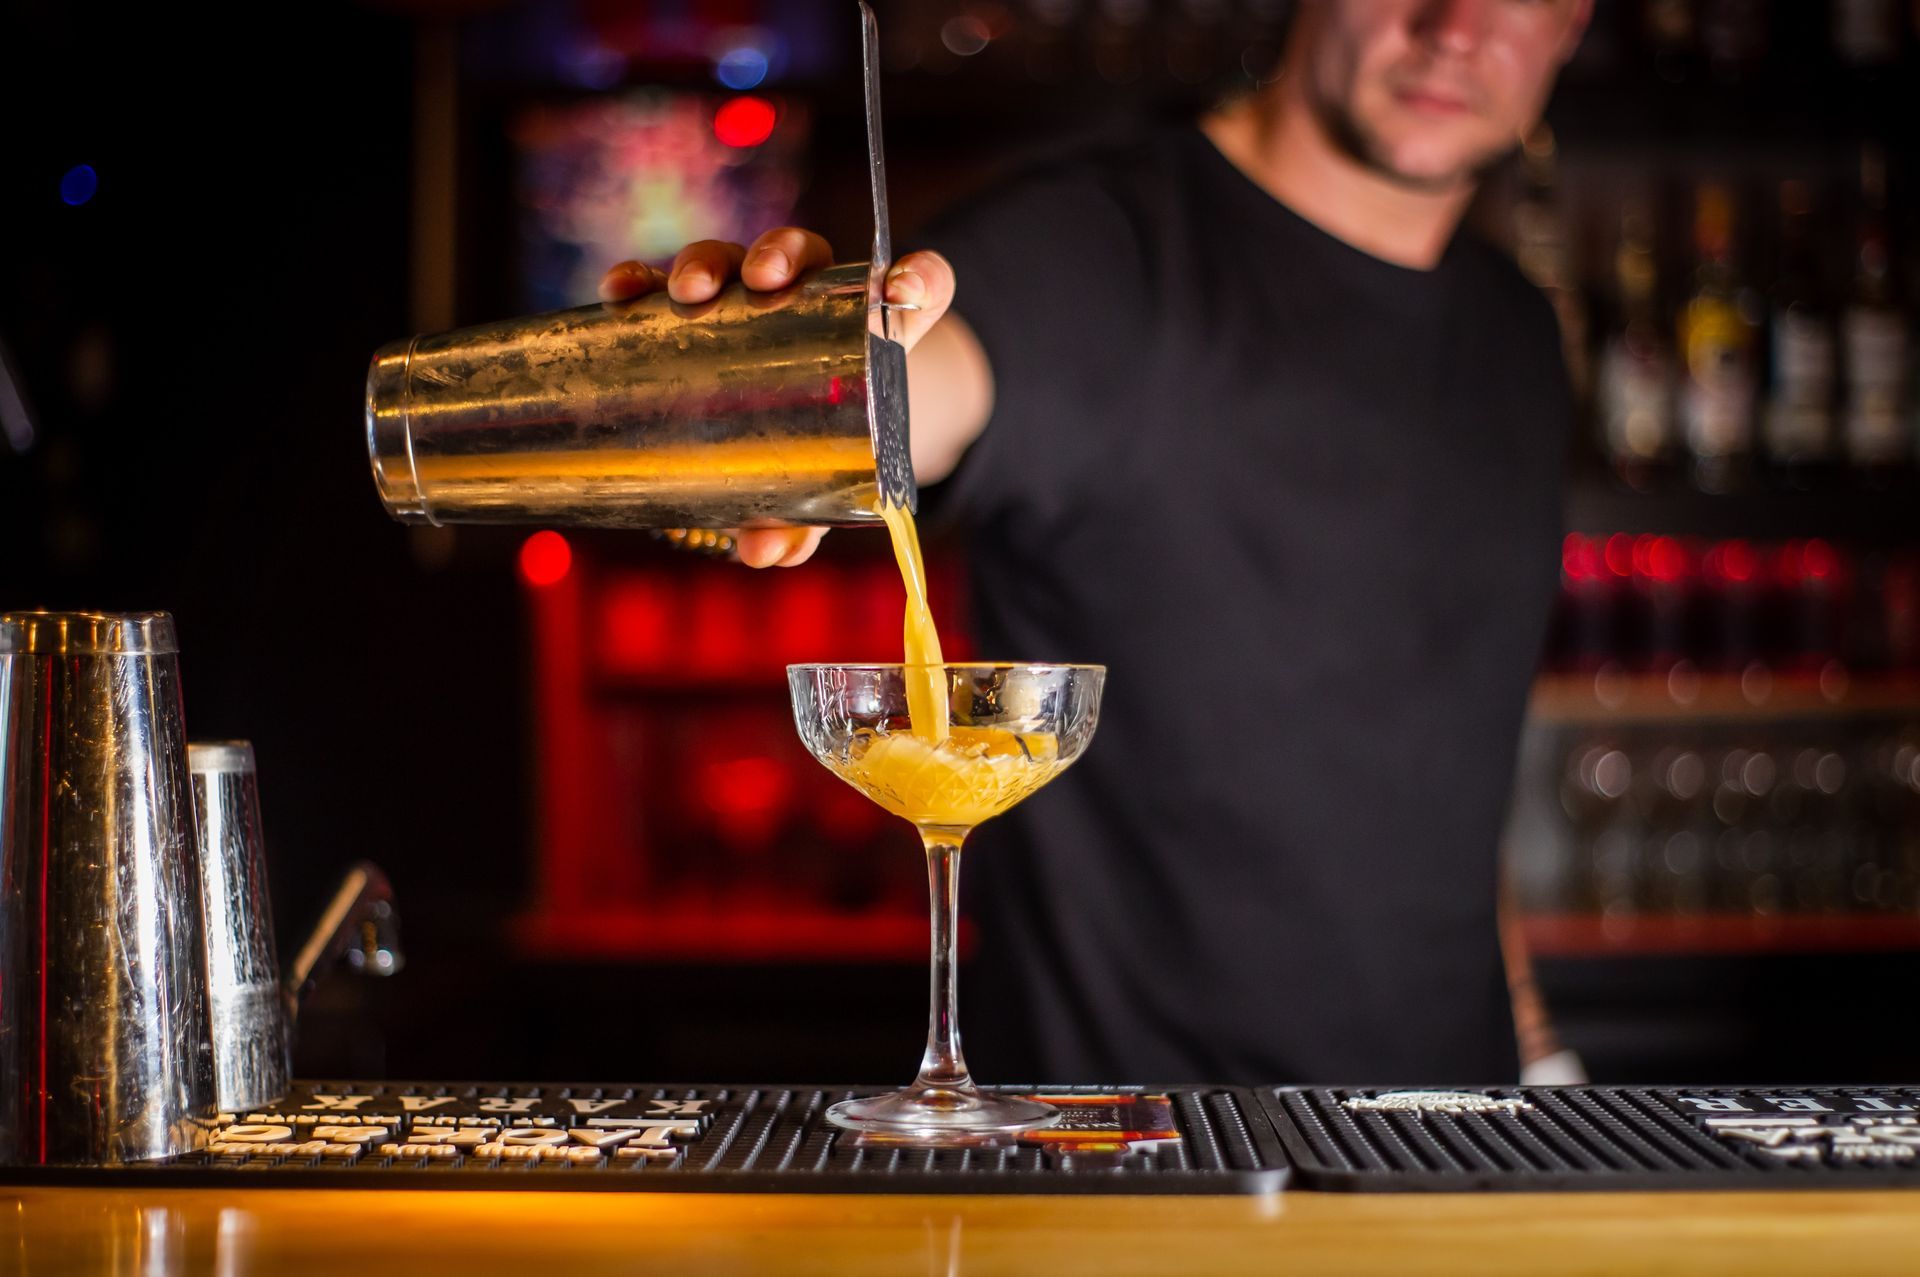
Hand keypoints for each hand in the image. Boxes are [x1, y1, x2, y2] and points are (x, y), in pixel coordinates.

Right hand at [598, 228, 955, 567]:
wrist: (780, 430)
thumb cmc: (818, 453)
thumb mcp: (822, 488)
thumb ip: (805, 520)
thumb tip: (761, 552)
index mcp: (874, 329)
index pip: (920, 286)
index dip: (921, 277)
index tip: (902, 289)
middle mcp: (810, 296)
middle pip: (804, 254)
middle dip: (781, 255)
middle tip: (765, 282)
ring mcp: (746, 294)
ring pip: (731, 258)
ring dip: (707, 264)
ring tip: (687, 293)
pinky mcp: (691, 306)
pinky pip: (662, 283)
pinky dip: (640, 282)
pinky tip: (620, 293)